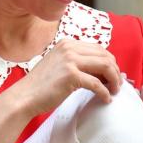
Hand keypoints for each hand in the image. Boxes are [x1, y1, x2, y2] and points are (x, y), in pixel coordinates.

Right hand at [6, 39, 121, 115]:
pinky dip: (105, 93)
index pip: (98, 48)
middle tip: (117, 85)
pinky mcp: (71, 75)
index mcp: (67, 43)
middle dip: (115, 71)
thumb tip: (103, 70)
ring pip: (105, 66)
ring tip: (114, 91)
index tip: (113, 75)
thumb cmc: (41, 85)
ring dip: (114, 80)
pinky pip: (97, 84)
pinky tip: (105, 99)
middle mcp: (69, 48)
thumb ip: (77, 62)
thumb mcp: (59, 65)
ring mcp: (70, 60)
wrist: (25, 96)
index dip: (110, 62)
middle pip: (105, 56)